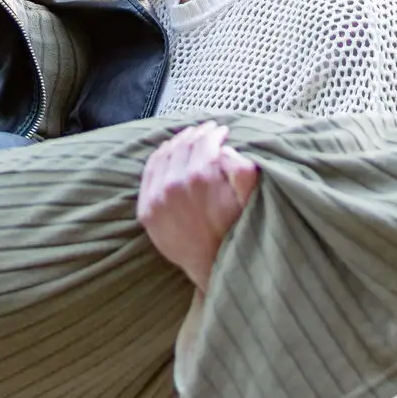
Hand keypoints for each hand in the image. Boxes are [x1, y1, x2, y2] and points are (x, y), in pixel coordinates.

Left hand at [137, 122, 259, 290]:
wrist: (213, 267)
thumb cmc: (235, 233)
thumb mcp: (249, 201)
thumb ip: (243, 170)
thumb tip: (225, 150)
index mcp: (201, 177)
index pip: (204, 142)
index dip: (214, 133)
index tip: (222, 130)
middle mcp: (175, 184)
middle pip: (183, 146)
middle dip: (198, 134)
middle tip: (207, 130)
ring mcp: (157, 197)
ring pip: (163, 155)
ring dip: (177, 142)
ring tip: (189, 138)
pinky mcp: (147, 210)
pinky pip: (149, 174)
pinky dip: (158, 158)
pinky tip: (168, 153)